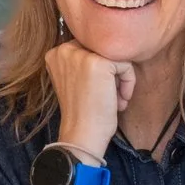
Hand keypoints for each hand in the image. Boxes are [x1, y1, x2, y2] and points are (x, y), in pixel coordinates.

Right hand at [45, 40, 135, 154]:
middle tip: (111, 97)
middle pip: (102, 50)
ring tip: (117, 100)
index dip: (101, 70)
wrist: (81, 135)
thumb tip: (108, 50)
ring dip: (120, 79)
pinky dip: (128, 83)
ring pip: (115, 56)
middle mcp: (64, 50)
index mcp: (55, 54)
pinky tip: (120, 101)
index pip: (90, 49)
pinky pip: (125, 64)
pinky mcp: (98, 62)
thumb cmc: (82, 113)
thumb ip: (82, 63)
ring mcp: (80, 55)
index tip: (101, 92)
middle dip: (112, 74)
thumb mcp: (74, 81)